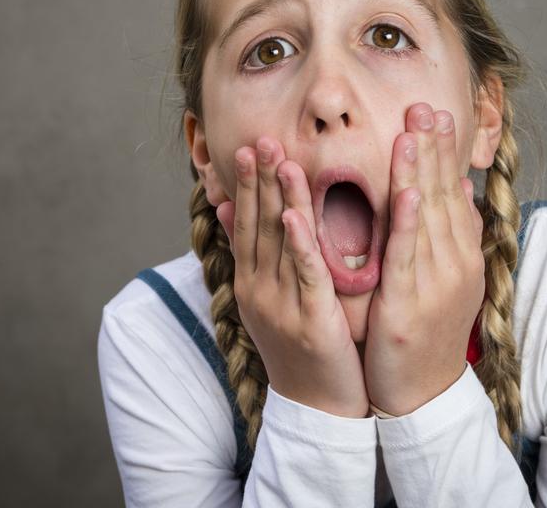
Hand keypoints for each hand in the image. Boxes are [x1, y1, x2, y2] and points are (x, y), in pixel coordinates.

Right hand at [216, 136, 369, 417]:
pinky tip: (294, 214)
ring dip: (277, 197)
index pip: (246, 224)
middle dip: (258, 180)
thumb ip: (257, 255)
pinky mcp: (310, 320)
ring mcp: (281, 305)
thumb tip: (228, 211)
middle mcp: (258, 290)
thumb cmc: (303, 347)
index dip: (245, 185)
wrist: (318, 408)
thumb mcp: (273, 300)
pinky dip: (299, 242)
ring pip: (279, 242)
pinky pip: (304, 274)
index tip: (246, 147)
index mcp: (251, 283)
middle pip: (257, 225)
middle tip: (259, 139)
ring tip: (278, 159)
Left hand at [363, 103, 485, 415]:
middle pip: (445, 195)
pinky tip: (410, 191)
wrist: (422, 394)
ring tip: (414, 131)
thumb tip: (458, 192)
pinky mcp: (409, 304)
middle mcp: (455, 263)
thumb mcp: (443, 278)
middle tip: (426, 105)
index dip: (444, 152)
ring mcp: (436, 283)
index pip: (453, 192)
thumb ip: (447, 235)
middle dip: (434, 148)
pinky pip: (409, 256)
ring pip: (428, 217)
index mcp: (461, 254)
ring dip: (421, 171)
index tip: (437, 113)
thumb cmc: (425, 331)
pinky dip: (411, 221)